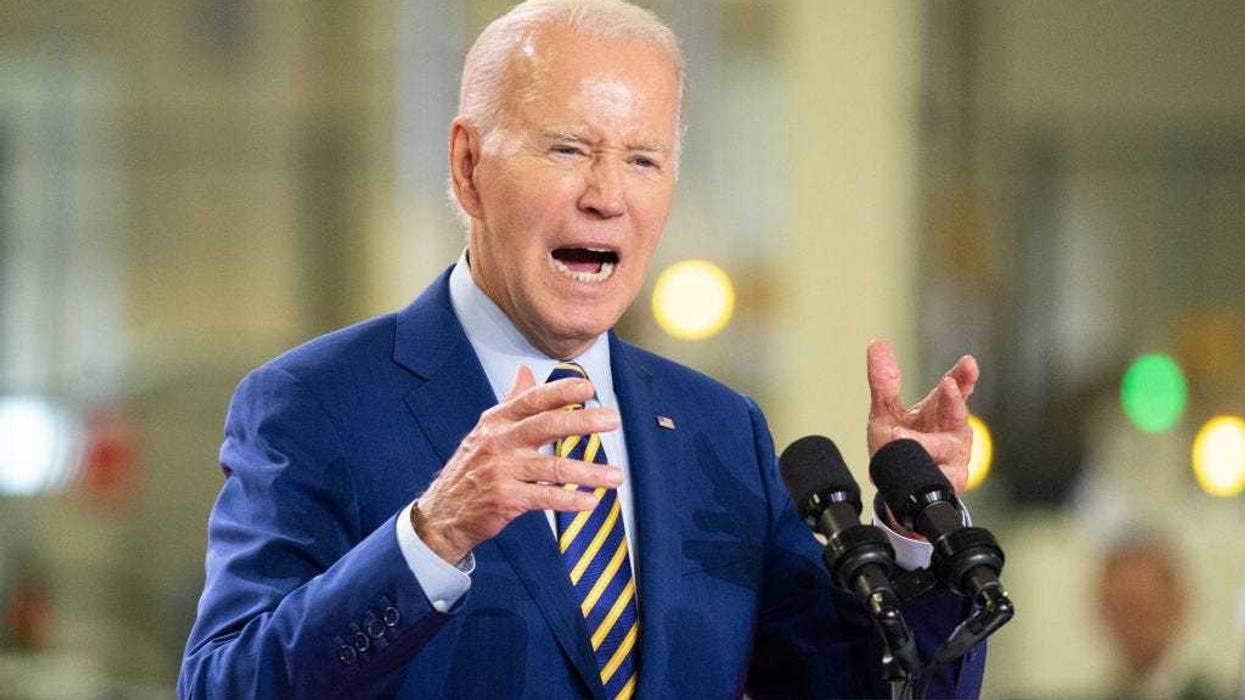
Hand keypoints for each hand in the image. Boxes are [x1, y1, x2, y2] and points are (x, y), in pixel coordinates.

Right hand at [413, 365, 623, 563]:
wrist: (444, 512)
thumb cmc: (472, 467)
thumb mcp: (487, 429)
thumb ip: (511, 401)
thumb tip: (526, 371)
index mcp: (497, 421)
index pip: (532, 400)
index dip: (561, 391)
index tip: (588, 387)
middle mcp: (499, 442)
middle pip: (547, 426)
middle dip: (583, 421)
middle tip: (612, 419)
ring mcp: (502, 471)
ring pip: (553, 467)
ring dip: (589, 472)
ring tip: (616, 476)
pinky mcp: (506, 500)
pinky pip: (545, 497)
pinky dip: (570, 500)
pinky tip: (591, 501)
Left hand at [866, 339, 978, 494]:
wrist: (898, 486)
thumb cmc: (899, 445)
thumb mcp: (886, 412)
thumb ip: (884, 382)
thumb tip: (877, 343)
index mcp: (939, 411)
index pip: (955, 389)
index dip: (963, 376)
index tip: (968, 363)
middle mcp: (952, 432)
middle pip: (957, 413)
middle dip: (953, 400)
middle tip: (947, 385)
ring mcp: (954, 458)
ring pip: (943, 447)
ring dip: (924, 442)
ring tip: (898, 436)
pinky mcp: (950, 482)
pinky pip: (941, 476)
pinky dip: (930, 470)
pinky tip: (921, 467)